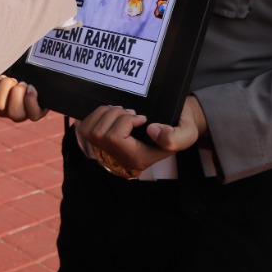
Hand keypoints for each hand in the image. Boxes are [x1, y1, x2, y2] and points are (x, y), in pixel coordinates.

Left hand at [0, 75, 47, 122]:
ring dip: (5, 85)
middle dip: (17, 92)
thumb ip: (46, 81)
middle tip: (20, 82)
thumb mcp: (42, 77)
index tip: (31, 86)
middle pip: (14, 113)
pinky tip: (0, 78)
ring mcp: (0, 110)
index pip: (33, 116)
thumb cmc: (32, 73)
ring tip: (10, 79)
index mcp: (34, 111)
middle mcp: (16, 115)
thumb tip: (44, 80)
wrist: (16, 68)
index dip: (31, 100)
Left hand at [77, 95, 207, 175]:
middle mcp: (119, 158)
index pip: (114, 138)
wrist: (172, 124)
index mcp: (137, 159)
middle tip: (132, 112)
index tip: (141, 117)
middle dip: (115, 114)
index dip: (124, 121)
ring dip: (106, 113)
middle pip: (100, 133)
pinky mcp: (98, 140)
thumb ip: (174, 138)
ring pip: (91, 129)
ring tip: (123, 112)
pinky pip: (84, 127)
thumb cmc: (179, 128)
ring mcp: (106, 150)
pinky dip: (96, 114)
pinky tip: (112, 114)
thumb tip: (151, 129)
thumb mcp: (187, 133)